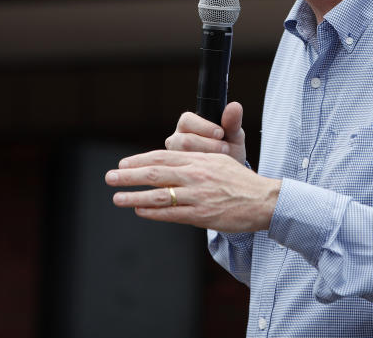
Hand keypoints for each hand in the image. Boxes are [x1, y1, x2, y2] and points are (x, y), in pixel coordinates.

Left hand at [105, 149, 279, 231]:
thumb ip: (195, 159)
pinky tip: (140, 210)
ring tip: (117, 198)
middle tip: (110, 177)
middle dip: (129, 176)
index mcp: (199, 160)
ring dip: (135, 196)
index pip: (162, 158)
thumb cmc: (239, 180)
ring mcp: (198, 196)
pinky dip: (153, 212)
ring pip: (160, 195)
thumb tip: (171, 158)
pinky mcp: (202, 214)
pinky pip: (172, 214)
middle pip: (156, 174)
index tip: (123, 164)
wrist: (262, 200)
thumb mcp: (218, 159)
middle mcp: (196, 175)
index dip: (140, 160)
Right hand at [166, 101, 246, 166]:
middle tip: (225, 148)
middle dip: (208, 145)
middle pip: (184, 140)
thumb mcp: (234, 136)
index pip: (186, 120)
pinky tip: (212, 170)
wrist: (227, 174)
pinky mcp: (177, 170)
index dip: (204, 126)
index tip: (220, 133)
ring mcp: (175, 156)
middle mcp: (177, 138)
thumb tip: (235, 105)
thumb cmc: (229, 149)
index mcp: (188, 124)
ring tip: (220, 158)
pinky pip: (184, 171)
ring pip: (183, 155)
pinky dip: (201, 170)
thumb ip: (233, 121)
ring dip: (205, 156)